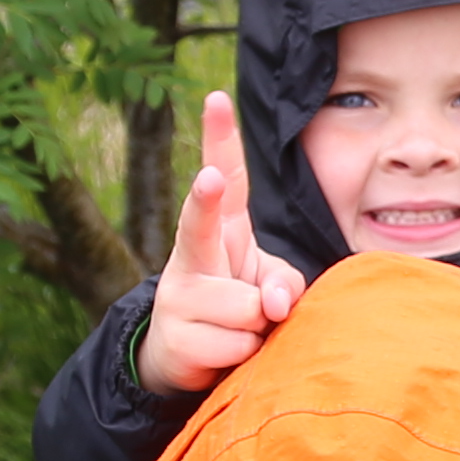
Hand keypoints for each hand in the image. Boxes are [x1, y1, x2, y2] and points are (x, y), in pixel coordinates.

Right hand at [131, 91, 307, 395]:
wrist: (182, 360)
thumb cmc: (235, 309)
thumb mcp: (269, 285)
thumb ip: (283, 285)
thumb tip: (270, 305)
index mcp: (219, 231)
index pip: (227, 178)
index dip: (219, 138)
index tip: (216, 99)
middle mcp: (191, 255)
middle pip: (199, 223)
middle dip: (205, 200)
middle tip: (211, 178)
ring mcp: (178, 296)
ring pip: (246, 308)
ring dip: (256, 328)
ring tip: (237, 331)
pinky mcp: (176, 339)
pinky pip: (237, 345)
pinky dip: (243, 355)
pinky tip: (222, 354)